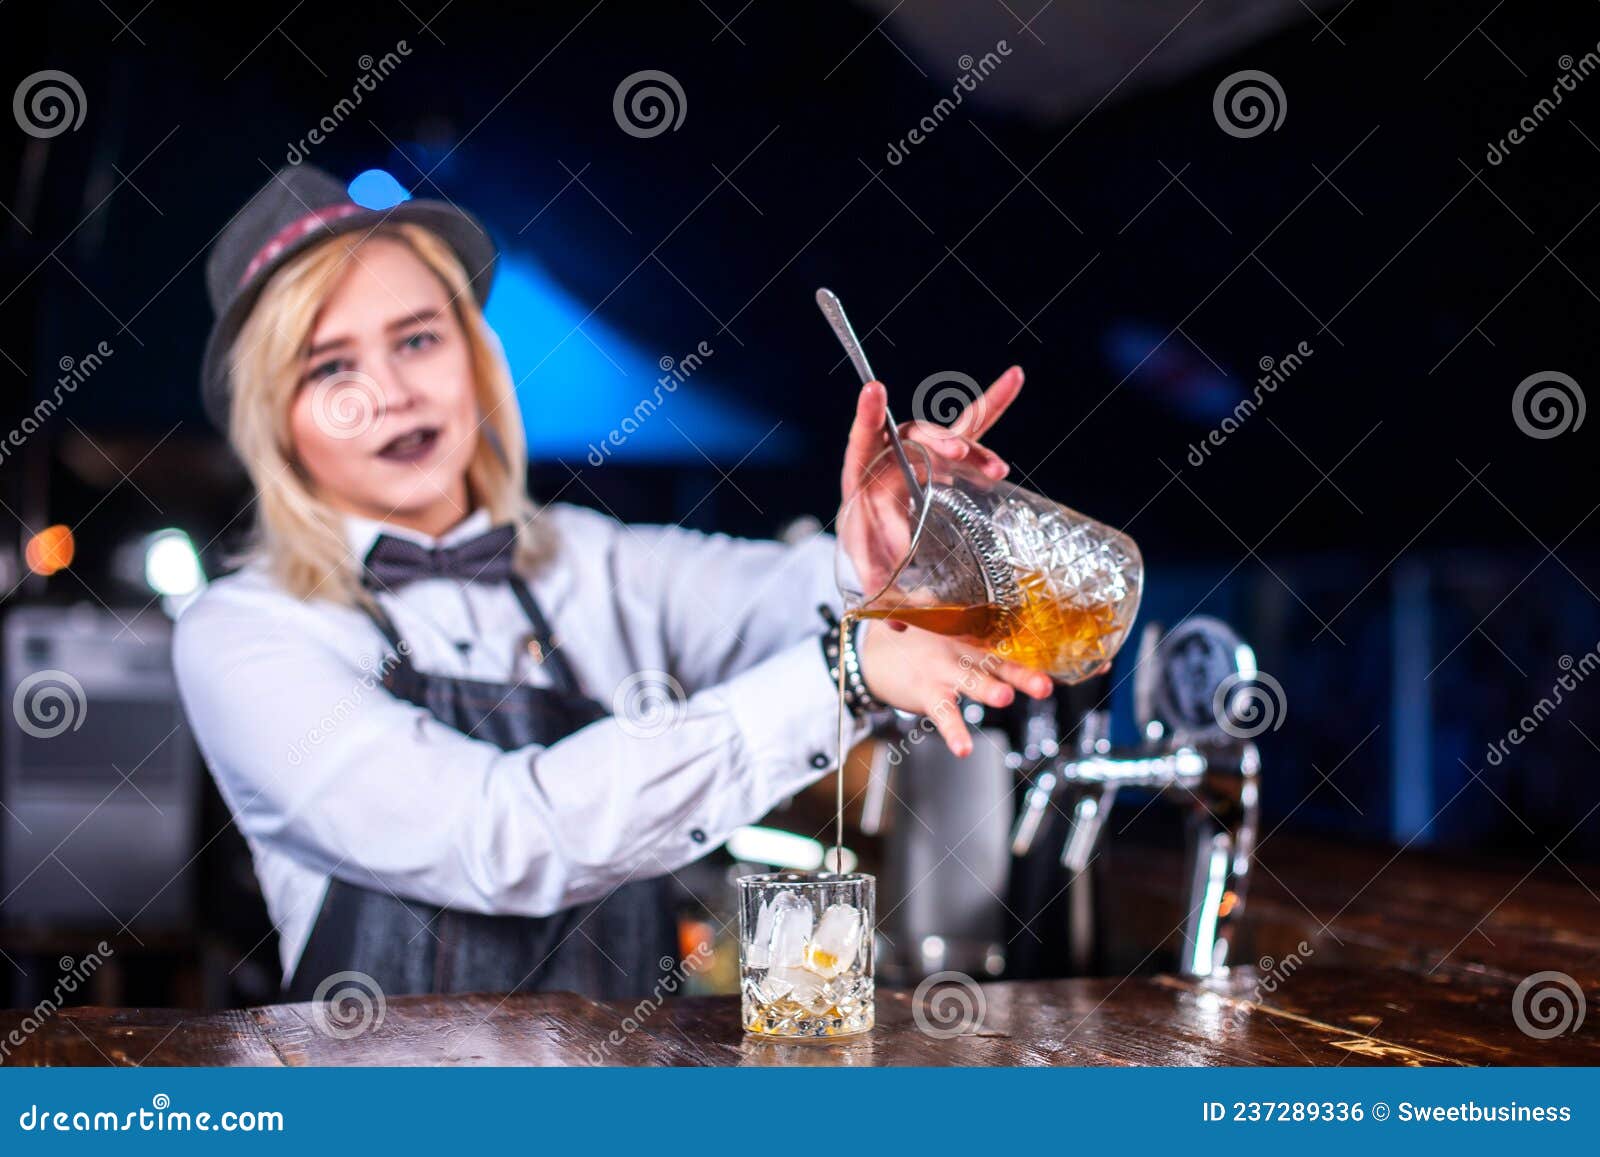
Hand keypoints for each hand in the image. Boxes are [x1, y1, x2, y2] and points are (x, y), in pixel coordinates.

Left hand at [838, 366, 1024, 625]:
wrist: (880, 547)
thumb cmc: (869, 554)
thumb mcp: (870, 570)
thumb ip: (882, 587)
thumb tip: (903, 617)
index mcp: (862, 480)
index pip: (862, 443)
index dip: (867, 419)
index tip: (875, 390)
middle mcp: (891, 459)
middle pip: (913, 438)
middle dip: (937, 443)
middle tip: (957, 455)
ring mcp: (920, 455)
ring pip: (947, 439)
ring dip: (971, 449)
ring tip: (996, 469)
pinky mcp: (946, 460)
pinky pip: (971, 429)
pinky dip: (993, 404)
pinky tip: (1016, 377)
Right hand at [856, 617, 1052, 757]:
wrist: (868, 653)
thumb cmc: (910, 641)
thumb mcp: (938, 622)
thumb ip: (963, 615)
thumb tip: (992, 600)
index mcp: (969, 640)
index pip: (1007, 649)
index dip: (1034, 660)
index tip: (1063, 673)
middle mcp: (959, 653)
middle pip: (995, 663)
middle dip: (1020, 675)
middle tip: (1042, 686)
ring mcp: (941, 672)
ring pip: (968, 682)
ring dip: (986, 689)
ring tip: (1004, 698)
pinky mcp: (924, 692)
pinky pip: (941, 714)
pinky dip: (953, 732)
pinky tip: (964, 750)